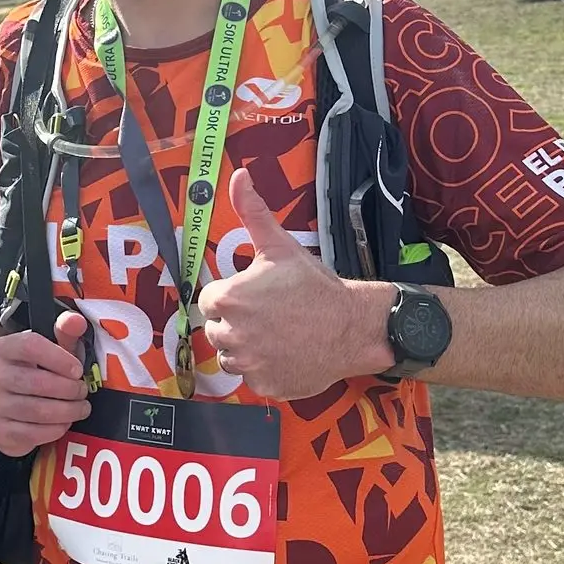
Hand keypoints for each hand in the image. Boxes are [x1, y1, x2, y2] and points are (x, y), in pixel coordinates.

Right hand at [0, 310, 89, 457]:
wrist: (12, 403)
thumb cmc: (39, 372)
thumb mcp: (53, 349)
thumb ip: (65, 333)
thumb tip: (76, 322)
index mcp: (4, 348)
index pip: (30, 345)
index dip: (59, 358)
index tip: (78, 370)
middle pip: (35, 381)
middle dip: (68, 390)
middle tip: (83, 393)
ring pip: (35, 410)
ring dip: (66, 412)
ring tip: (79, 409)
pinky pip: (29, 433)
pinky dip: (53, 430)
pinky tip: (63, 424)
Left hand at [197, 170, 394, 398]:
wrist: (352, 326)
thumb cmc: (314, 285)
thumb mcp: (280, 247)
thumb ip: (252, 212)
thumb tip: (238, 176)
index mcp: (229, 299)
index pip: (211, 301)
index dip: (232, 297)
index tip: (256, 297)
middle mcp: (232, 335)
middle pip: (217, 330)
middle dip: (237, 323)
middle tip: (269, 315)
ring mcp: (248, 365)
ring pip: (231, 356)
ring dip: (247, 348)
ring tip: (277, 334)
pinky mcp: (263, 387)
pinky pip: (252, 378)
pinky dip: (264, 370)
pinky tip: (285, 354)